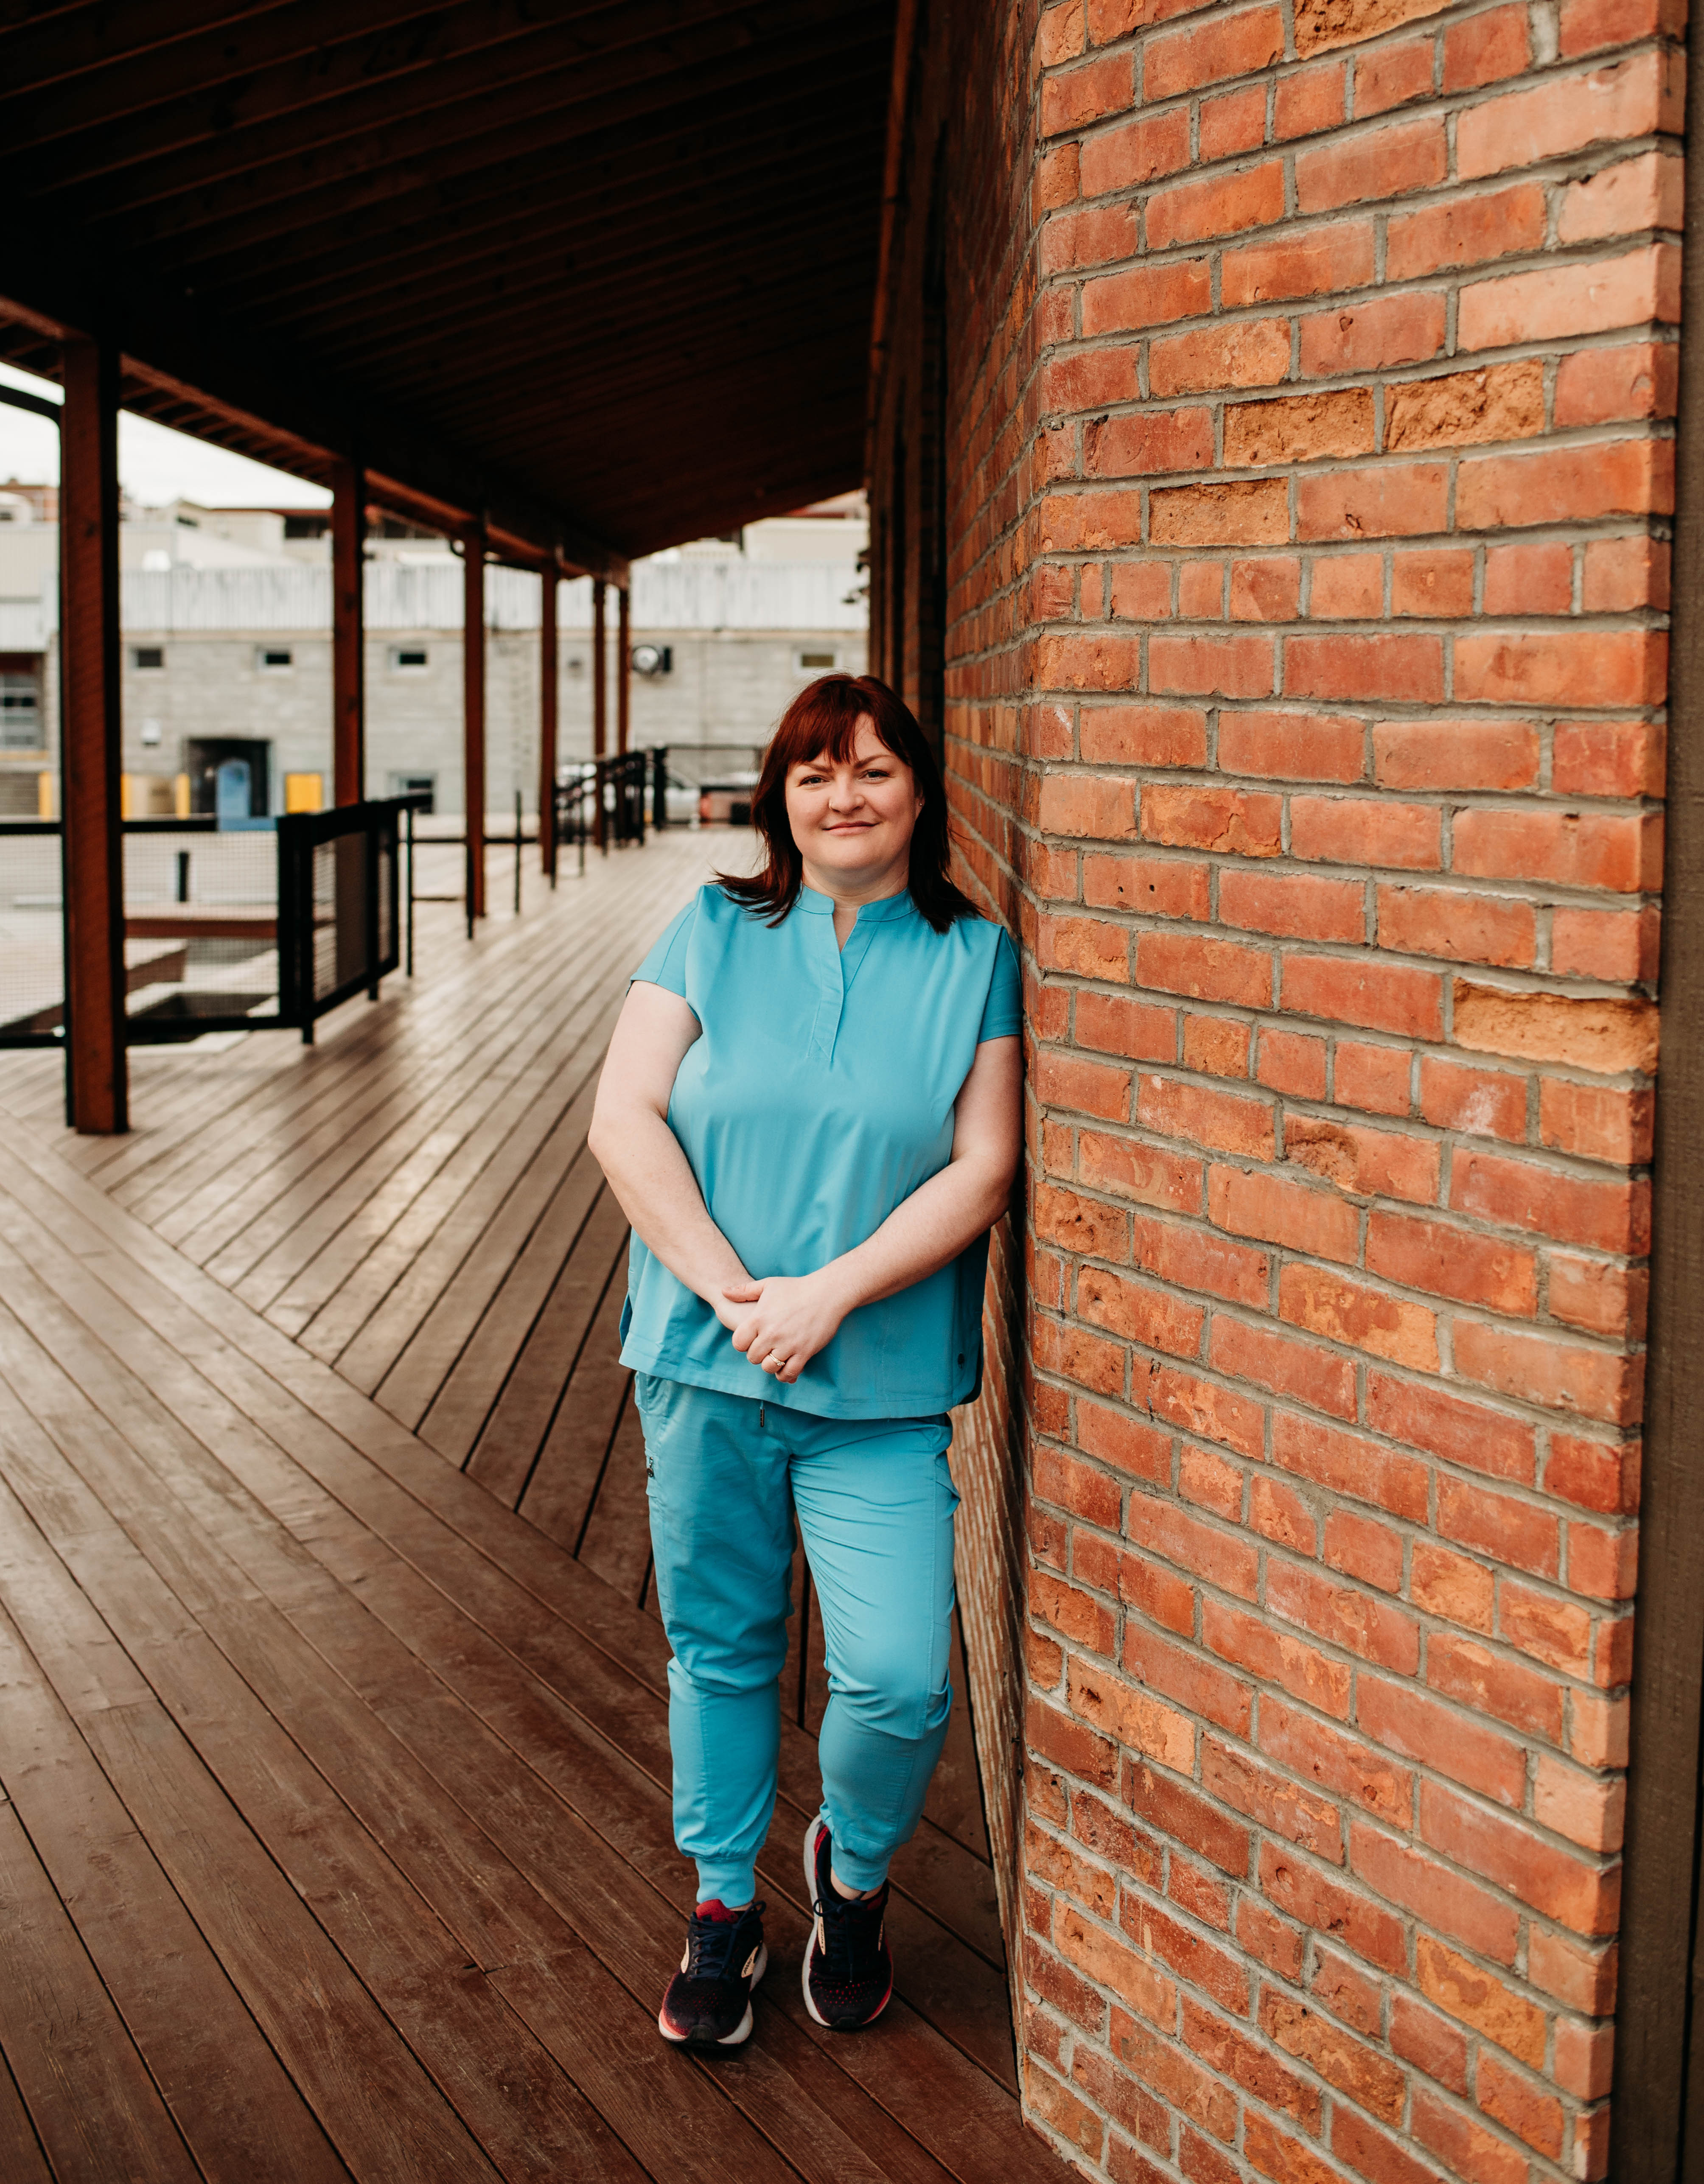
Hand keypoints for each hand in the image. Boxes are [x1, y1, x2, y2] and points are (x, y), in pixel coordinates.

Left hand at [723, 1270, 851, 1381]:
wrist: (827, 1293)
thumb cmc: (796, 1287)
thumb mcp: (768, 1284)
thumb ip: (743, 1291)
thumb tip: (723, 1292)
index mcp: (759, 1318)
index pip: (738, 1343)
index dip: (743, 1343)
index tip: (751, 1340)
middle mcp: (771, 1333)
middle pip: (753, 1357)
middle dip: (757, 1354)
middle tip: (766, 1347)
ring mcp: (788, 1344)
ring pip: (769, 1367)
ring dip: (771, 1364)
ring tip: (776, 1356)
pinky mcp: (804, 1352)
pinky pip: (789, 1373)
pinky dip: (785, 1374)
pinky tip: (786, 1366)